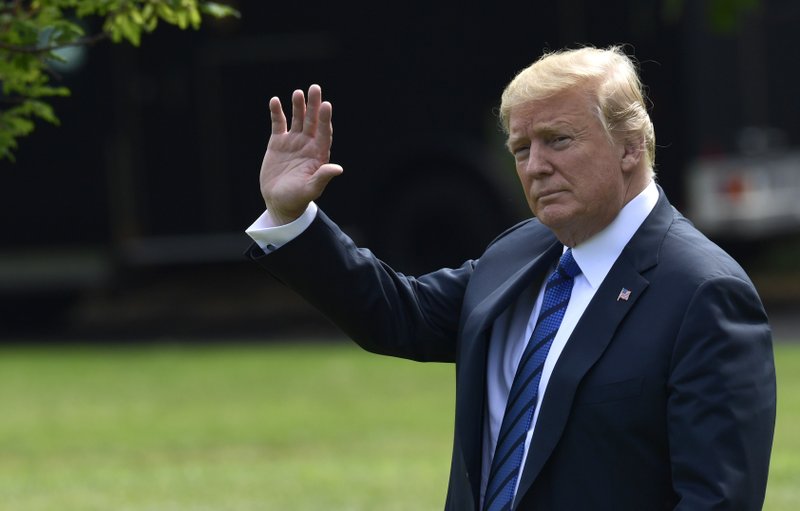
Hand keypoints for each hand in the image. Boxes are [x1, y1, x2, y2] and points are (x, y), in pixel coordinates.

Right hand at [259, 84, 342, 224]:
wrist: (279, 202)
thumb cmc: (297, 198)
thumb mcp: (310, 189)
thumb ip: (322, 177)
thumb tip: (338, 168)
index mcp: (318, 154)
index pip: (324, 133)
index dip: (325, 119)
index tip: (326, 105)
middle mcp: (308, 144)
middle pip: (312, 121)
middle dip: (314, 105)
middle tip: (315, 88)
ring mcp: (293, 142)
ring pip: (297, 119)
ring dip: (298, 106)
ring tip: (298, 93)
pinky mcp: (278, 142)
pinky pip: (278, 124)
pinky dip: (276, 113)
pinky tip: (275, 101)